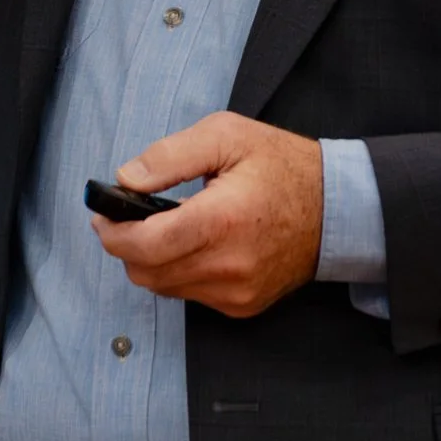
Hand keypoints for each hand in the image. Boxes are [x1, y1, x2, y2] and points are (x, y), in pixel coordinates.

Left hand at [91, 112, 322, 317]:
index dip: (112, 232)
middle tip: (125, 216)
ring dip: (150, 260)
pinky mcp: (243, 306)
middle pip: (146, 272)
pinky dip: (177, 272)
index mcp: (222, 220)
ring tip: (161, 226)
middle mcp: (229, 265)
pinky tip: (191, 243)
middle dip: (126, 245)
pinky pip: (189, 294)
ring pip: (163, 287)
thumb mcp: (226, 135)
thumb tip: (125, 178)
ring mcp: (237, 292)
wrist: (337, 209)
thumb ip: (169, 156)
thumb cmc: (281, 165)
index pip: (145, 245)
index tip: (102, 214)